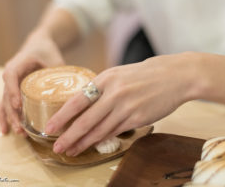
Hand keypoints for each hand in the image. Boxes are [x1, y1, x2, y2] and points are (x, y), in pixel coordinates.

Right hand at [0, 31, 64, 134]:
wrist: (39, 44)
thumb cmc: (47, 51)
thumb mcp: (55, 59)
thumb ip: (62, 73)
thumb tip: (78, 93)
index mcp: (18, 63)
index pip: (11, 76)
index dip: (12, 91)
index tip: (18, 105)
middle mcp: (11, 74)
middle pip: (6, 94)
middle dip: (13, 113)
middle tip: (21, 128)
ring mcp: (11, 83)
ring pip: (4, 102)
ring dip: (10, 118)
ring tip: (18, 132)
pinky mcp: (14, 90)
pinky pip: (6, 104)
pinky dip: (6, 117)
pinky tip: (8, 131)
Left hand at [45, 52, 201, 155]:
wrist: (175, 76)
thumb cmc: (145, 75)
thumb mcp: (119, 74)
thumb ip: (102, 88)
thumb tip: (84, 104)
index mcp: (106, 79)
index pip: (77, 101)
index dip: (61, 117)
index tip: (49, 128)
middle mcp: (114, 94)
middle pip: (85, 120)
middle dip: (68, 136)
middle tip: (56, 146)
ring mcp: (126, 107)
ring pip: (99, 130)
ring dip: (83, 142)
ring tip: (71, 150)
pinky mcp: (138, 118)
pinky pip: (115, 132)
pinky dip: (101, 140)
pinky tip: (92, 145)